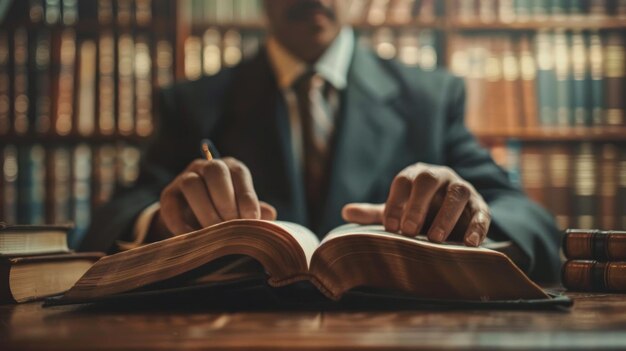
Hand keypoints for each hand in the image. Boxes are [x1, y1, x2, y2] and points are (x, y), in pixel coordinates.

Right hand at [154, 157, 276, 236]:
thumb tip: (270, 214)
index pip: (239, 173)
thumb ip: (255, 210)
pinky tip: (193, 238)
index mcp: (230, 168)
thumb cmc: (227, 213)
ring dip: (205, 210)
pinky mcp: (168, 195)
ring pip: (192, 184)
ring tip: (214, 232)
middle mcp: (207, 167)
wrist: (194, 219)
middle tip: (232, 224)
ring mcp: (185, 178)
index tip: (252, 219)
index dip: (246, 196)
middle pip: (215, 170)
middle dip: (225, 199)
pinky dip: (181, 224)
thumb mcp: (242, 210)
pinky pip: (172, 205)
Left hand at [342, 163, 490, 246]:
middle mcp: (440, 177)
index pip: (404, 181)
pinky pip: (482, 212)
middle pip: (429, 181)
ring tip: (435, 240)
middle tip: (408, 231)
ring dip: (447, 216)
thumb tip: (345, 212)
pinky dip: (478, 226)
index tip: (390, 228)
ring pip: (458, 193)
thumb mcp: (398, 212)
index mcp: (416, 176)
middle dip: (418, 205)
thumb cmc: (418, 212)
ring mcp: (462, 188)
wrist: (451, 216)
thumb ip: (375, 213)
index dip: (396, 202)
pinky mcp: (480, 205)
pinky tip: (470, 243)